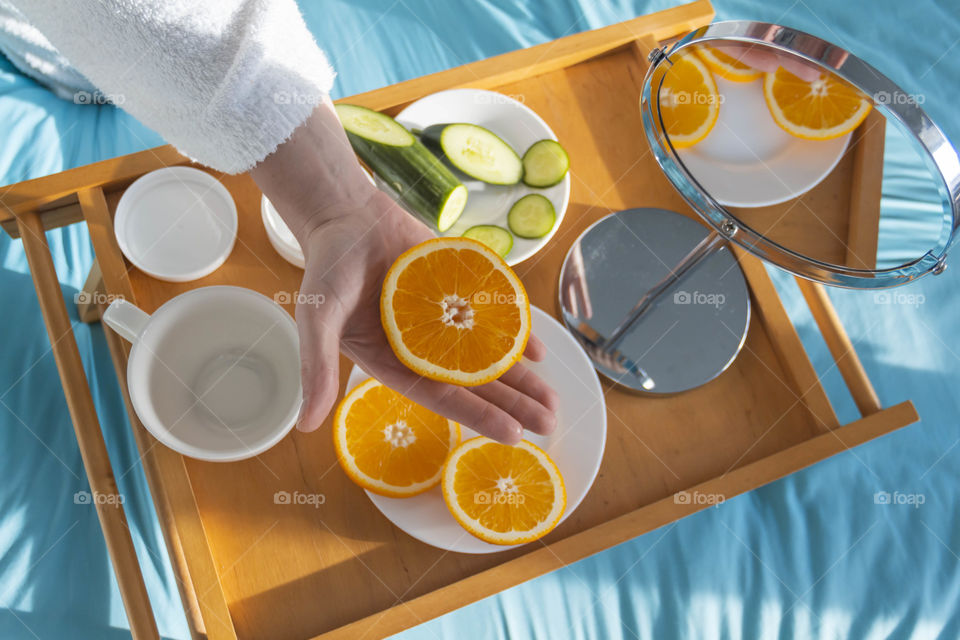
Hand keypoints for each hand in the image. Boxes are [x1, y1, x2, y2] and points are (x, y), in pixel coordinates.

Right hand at [252, 99, 557, 443]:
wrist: (346, 213)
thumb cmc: (327, 266)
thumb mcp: (316, 317)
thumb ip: (316, 368)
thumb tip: (303, 428)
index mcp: (392, 363)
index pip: (441, 397)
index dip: (477, 416)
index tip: (513, 434)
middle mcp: (422, 349)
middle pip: (474, 383)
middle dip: (511, 404)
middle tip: (548, 423)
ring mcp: (442, 322)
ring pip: (488, 355)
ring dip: (520, 378)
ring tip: (553, 401)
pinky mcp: (456, 293)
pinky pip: (490, 317)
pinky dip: (514, 333)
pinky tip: (538, 352)